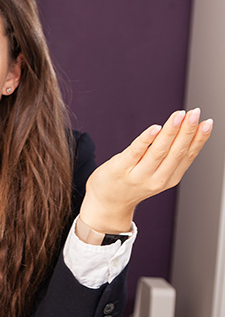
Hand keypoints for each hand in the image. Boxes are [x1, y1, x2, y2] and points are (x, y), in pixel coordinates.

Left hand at [81, 108, 212, 232]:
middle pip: (176, 152)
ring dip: (170, 131)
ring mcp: (137, 175)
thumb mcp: (158, 174)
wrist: (108, 203)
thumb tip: (190, 131)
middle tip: (195, 113)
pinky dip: (146, 139)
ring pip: (158, 151)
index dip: (199, 139)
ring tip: (179, 115)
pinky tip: (155, 128)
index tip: (208, 122)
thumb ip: (171, 157)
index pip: (188, 156)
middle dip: (187, 131)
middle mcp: (156, 179)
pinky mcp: (119, 169)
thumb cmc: (132, 183)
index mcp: (169, 178)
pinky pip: (135, 152)